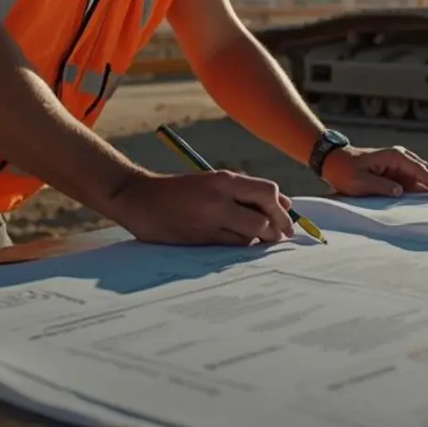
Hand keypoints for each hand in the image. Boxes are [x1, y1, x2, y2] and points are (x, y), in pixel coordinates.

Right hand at [103, 170, 295, 246]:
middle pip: (264, 218)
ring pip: (250, 236)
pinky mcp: (200, 240)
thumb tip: (286, 204)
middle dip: (277, 229)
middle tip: (281, 236)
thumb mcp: (214, 181)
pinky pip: (232, 246)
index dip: (282, 208)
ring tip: (258, 237)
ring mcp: (209, 221)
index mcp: (223, 180)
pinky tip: (239, 241)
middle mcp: (219, 200)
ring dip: (259, 240)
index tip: (288, 219)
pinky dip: (242, 246)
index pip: (268, 192)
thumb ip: (247, 192)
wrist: (140, 199)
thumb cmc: (181, 189)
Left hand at [320, 145, 427, 197]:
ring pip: (423, 175)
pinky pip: (415, 180)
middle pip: (427, 171)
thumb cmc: (345, 172)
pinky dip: (426, 187)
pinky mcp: (396, 172)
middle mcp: (401, 158)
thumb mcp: (359, 182)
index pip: (421, 171)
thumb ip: (380, 186)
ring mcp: (399, 164)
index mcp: (395, 157)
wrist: (334, 162)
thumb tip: (401, 192)